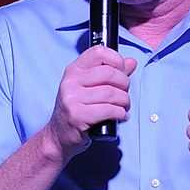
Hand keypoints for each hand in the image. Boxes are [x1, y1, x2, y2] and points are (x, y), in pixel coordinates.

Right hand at [42, 45, 137, 161]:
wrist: (58, 137)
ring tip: (123, 107)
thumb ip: (111, 73)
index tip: (122, 72)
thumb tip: (131, 62)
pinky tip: (120, 117)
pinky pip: (109, 110)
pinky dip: (120, 114)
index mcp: (74, 70)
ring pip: (111, 93)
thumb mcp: (90, 88)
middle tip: (124, 95)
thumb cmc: (78, 110)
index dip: (116, 60)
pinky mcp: (77, 116)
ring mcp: (72, 98)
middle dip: (125, 84)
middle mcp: (70, 81)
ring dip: (124, 102)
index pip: (99, 52)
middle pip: (109, 73)